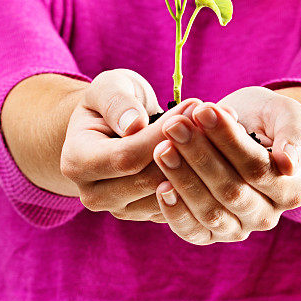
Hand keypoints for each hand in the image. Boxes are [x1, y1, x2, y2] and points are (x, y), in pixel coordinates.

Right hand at [60, 68, 232, 223]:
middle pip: (149, 181)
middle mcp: (94, 194)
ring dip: (199, 162)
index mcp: (76, 162)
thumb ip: (117, 102)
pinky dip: (201, 175)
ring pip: (169, 195)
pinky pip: (179, 202)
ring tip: (223, 126)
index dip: (163, 134)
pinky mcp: (147, 214)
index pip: (127, 157)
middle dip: (186, 147)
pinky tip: (219, 146)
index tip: (194, 104)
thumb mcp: (108, 87)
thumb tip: (134, 125)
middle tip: (215, 115)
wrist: (112, 125)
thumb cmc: (110, 100)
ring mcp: (121, 209)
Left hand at [152, 86, 300, 243]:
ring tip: (162, 148)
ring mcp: (239, 228)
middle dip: (199, 156)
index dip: (228, 139)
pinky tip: (160, 186)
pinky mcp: (211, 234)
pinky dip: (176, 213)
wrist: (248, 132)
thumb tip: (289, 163)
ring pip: (211, 212)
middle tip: (173, 126)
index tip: (202, 109)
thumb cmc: (266, 119)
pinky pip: (193, 232)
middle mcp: (267, 216)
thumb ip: (293, 135)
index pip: (256, 166)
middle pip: (231, 191)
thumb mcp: (285, 114)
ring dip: (183, 179)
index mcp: (290, 188)